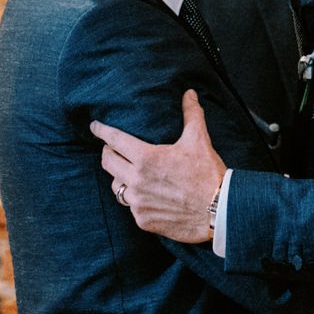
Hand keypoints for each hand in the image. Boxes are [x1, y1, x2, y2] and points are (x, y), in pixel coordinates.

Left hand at [90, 90, 225, 244]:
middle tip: (112, 148)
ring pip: (116, 186)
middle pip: (108, 162)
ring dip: (120, 177)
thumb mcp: (199, 140)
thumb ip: (191, 114)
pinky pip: (130, 207)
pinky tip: (145, 195)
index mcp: (146, 158)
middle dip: (108, 152)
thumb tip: (189, 93)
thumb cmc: (208, 174)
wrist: (219, 211)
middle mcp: (137, 181)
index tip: (94, 127)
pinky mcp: (143, 220)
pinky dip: (135, 199)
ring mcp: (138, 203)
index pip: (114, 140)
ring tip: (128, 172)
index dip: (101, 131)